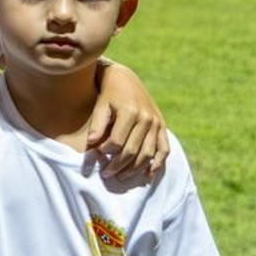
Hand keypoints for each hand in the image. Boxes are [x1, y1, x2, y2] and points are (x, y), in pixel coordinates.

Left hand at [89, 61, 168, 176]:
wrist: (125, 79)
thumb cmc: (108, 94)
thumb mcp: (100, 105)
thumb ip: (96, 125)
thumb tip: (91, 146)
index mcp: (130, 112)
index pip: (117, 142)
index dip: (106, 152)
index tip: (96, 156)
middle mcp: (146, 118)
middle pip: (132, 150)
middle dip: (117, 165)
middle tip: (105, 174)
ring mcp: (156, 123)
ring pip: (147, 153)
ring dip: (134, 169)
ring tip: (120, 177)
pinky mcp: (162, 126)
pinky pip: (164, 148)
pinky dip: (157, 163)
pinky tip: (148, 174)